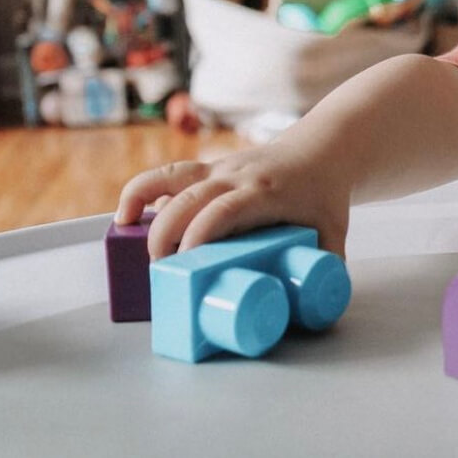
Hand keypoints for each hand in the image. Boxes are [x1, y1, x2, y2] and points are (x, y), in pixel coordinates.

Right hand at [114, 145, 350, 259]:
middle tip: (158, 269)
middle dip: (166, 231)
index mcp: (264, 192)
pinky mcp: (208, 168)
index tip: (186, 261)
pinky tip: (127, 214)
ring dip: (142, 200)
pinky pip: (169, 173)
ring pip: (172, 175)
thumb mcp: (332, 232)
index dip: (200, 233)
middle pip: (190, 196)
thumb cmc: (324, 195)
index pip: (224, 209)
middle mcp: (237, 176)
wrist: (324, 150)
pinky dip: (144, 189)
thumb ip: (326, 268)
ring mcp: (220, 169)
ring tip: (124, 233)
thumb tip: (317, 308)